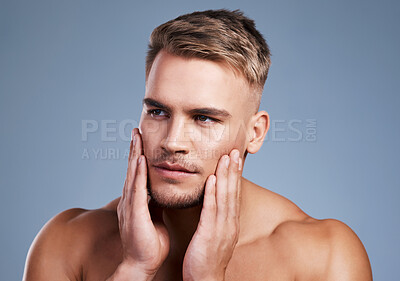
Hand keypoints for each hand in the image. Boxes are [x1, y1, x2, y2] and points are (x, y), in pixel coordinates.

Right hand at [115, 128, 169, 278]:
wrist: (142, 263)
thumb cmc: (150, 243)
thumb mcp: (155, 217)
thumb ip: (155, 204)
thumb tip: (161, 192)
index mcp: (136, 201)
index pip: (137, 174)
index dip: (138, 156)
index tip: (142, 140)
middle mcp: (130, 200)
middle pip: (132, 169)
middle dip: (134, 149)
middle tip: (136, 130)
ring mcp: (130, 206)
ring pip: (132, 174)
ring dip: (134, 154)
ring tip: (136, 136)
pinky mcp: (134, 213)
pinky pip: (137, 190)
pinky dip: (138, 174)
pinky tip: (140, 160)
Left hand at [182, 149, 241, 280]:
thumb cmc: (206, 258)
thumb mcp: (214, 235)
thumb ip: (216, 219)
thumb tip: (214, 205)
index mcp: (230, 223)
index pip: (234, 195)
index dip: (235, 175)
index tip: (234, 158)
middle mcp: (229, 223)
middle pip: (233, 192)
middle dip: (234, 170)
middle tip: (235, 150)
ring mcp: (222, 229)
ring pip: (225, 197)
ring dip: (226, 176)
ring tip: (227, 157)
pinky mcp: (210, 235)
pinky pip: (212, 211)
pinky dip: (213, 194)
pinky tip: (213, 179)